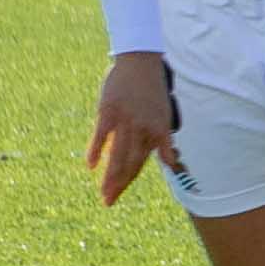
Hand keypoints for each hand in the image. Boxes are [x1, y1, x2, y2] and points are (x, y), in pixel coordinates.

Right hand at [84, 51, 172, 207]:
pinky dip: (97, 150)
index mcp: (156, 131)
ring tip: (103, 192)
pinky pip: (102, 135)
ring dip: (110, 176)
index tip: (117, 196)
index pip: (140, 163)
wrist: (141, 63)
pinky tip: (91, 165)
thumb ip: (164, 141)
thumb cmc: (153, 91)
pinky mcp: (109, 111)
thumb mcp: (165, 116)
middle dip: (118, 185)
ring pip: (117, 154)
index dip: (128, 181)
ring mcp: (125, 121)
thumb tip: (172, 163)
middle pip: (129, 163)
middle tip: (108, 202)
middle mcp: (142, 129)